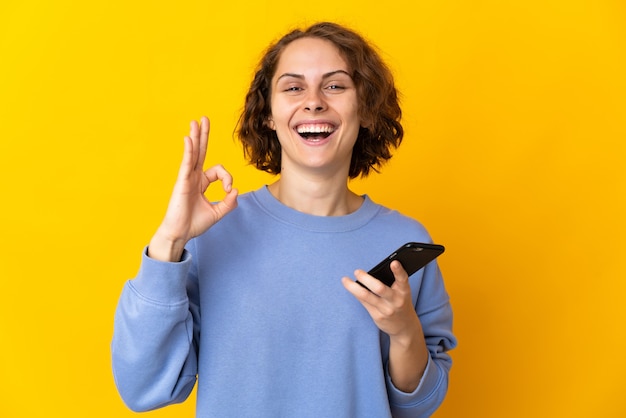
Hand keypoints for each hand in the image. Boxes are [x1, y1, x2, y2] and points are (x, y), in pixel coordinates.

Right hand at [148, 116, 237, 260]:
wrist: (180, 234)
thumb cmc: (194, 224)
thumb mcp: (217, 213)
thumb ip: (229, 203)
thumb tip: (236, 190)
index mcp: (202, 183)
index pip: (219, 171)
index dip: (228, 178)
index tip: (230, 191)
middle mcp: (194, 177)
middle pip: (201, 152)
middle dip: (204, 136)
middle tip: (204, 119)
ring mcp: (187, 178)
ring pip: (193, 153)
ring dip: (196, 137)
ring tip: (196, 122)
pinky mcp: (182, 182)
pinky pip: (186, 163)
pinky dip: (188, 151)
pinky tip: (189, 138)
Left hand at [342, 260, 428, 391]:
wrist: (405, 327)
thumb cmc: (400, 302)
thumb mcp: (402, 292)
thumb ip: (392, 283)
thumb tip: (373, 271)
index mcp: (404, 291)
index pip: (403, 279)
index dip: (398, 271)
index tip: (394, 262)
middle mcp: (396, 300)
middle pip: (379, 288)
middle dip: (366, 279)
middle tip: (357, 271)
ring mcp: (386, 310)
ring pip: (366, 296)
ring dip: (353, 287)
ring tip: (345, 280)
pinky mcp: (378, 316)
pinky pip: (364, 302)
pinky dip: (356, 293)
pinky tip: (350, 287)